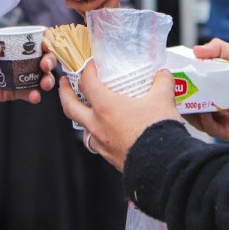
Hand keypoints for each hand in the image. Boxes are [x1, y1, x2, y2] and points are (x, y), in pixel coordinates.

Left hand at [0, 32, 57, 103]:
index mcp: (14, 42)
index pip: (36, 37)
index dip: (46, 39)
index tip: (47, 43)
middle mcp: (21, 58)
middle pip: (45, 57)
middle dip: (51, 60)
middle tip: (45, 64)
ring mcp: (19, 75)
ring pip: (41, 77)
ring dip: (48, 79)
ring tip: (44, 83)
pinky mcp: (14, 91)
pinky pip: (29, 93)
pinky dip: (35, 95)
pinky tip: (34, 96)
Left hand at [57, 60, 180, 170]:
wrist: (161, 164)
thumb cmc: (157, 131)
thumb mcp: (163, 100)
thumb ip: (162, 83)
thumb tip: (163, 75)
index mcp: (106, 106)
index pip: (86, 83)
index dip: (86, 70)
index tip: (89, 65)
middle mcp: (97, 124)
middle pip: (70, 106)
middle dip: (64, 93)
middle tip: (64, 83)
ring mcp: (101, 142)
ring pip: (81, 126)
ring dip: (79, 115)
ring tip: (84, 108)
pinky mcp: (108, 156)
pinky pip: (94, 142)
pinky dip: (95, 133)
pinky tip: (104, 131)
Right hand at [181, 39, 228, 141]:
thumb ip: (219, 48)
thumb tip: (195, 49)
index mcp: (216, 91)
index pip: (194, 91)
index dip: (183, 86)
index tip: (172, 79)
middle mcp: (216, 108)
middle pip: (192, 107)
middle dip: (182, 101)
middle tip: (173, 92)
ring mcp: (222, 121)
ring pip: (198, 120)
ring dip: (190, 112)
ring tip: (184, 102)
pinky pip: (212, 129)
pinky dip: (205, 121)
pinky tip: (203, 112)